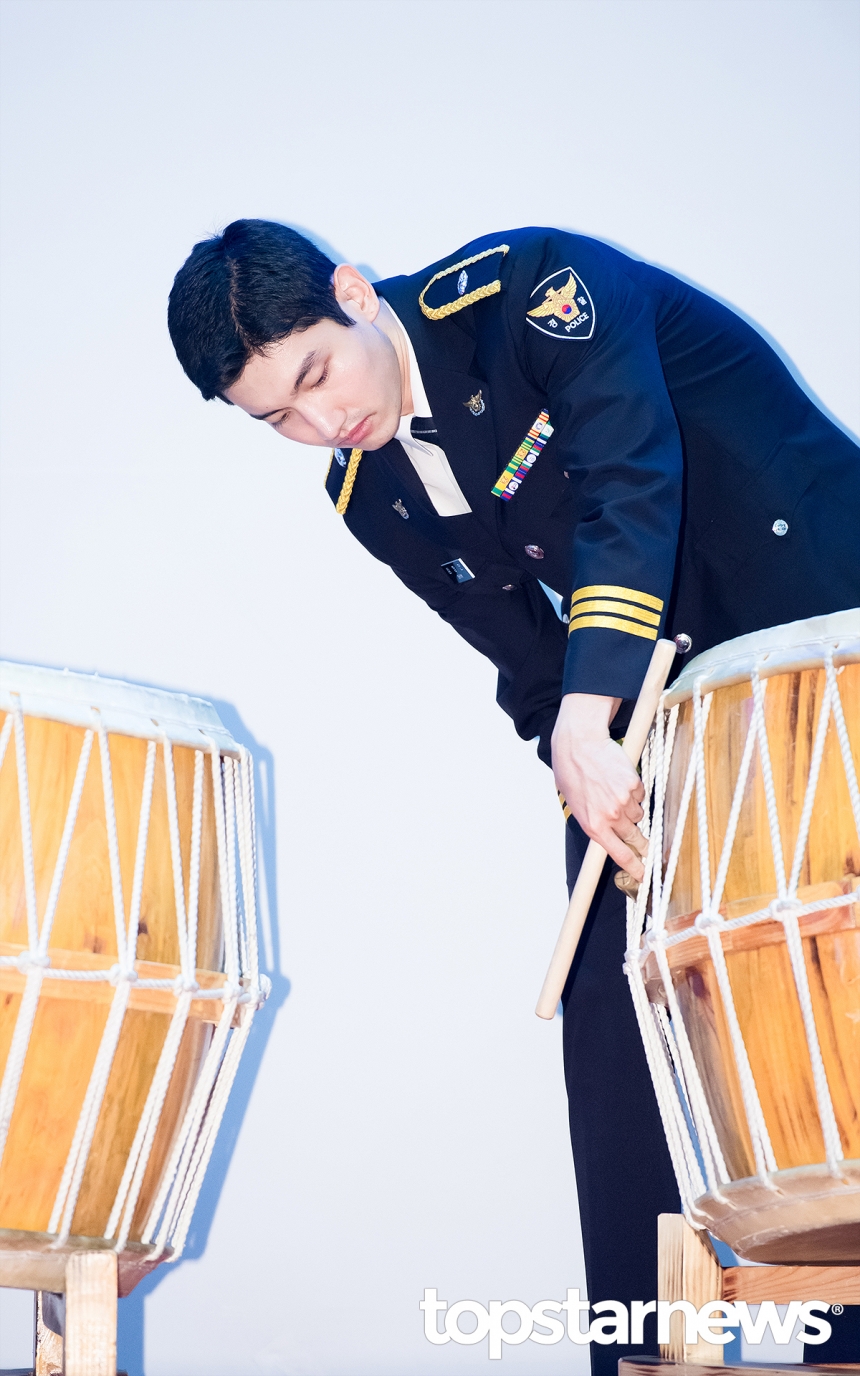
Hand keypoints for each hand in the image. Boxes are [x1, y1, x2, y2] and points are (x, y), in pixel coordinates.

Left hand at [551, 692, 647, 880]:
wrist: (578, 745)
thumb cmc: (572, 773)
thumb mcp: (576, 805)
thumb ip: (594, 822)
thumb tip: (608, 836)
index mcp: (594, 826)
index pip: (620, 854)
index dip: (635, 867)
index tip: (644, 875)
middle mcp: (610, 816)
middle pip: (635, 837)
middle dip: (641, 841)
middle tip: (645, 844)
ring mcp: (623, 800)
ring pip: (638, 814)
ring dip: (632, 808)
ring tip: (615, 793)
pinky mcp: (633, 784)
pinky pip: (640, 794)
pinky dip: (633, 789)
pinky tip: (619, 778)